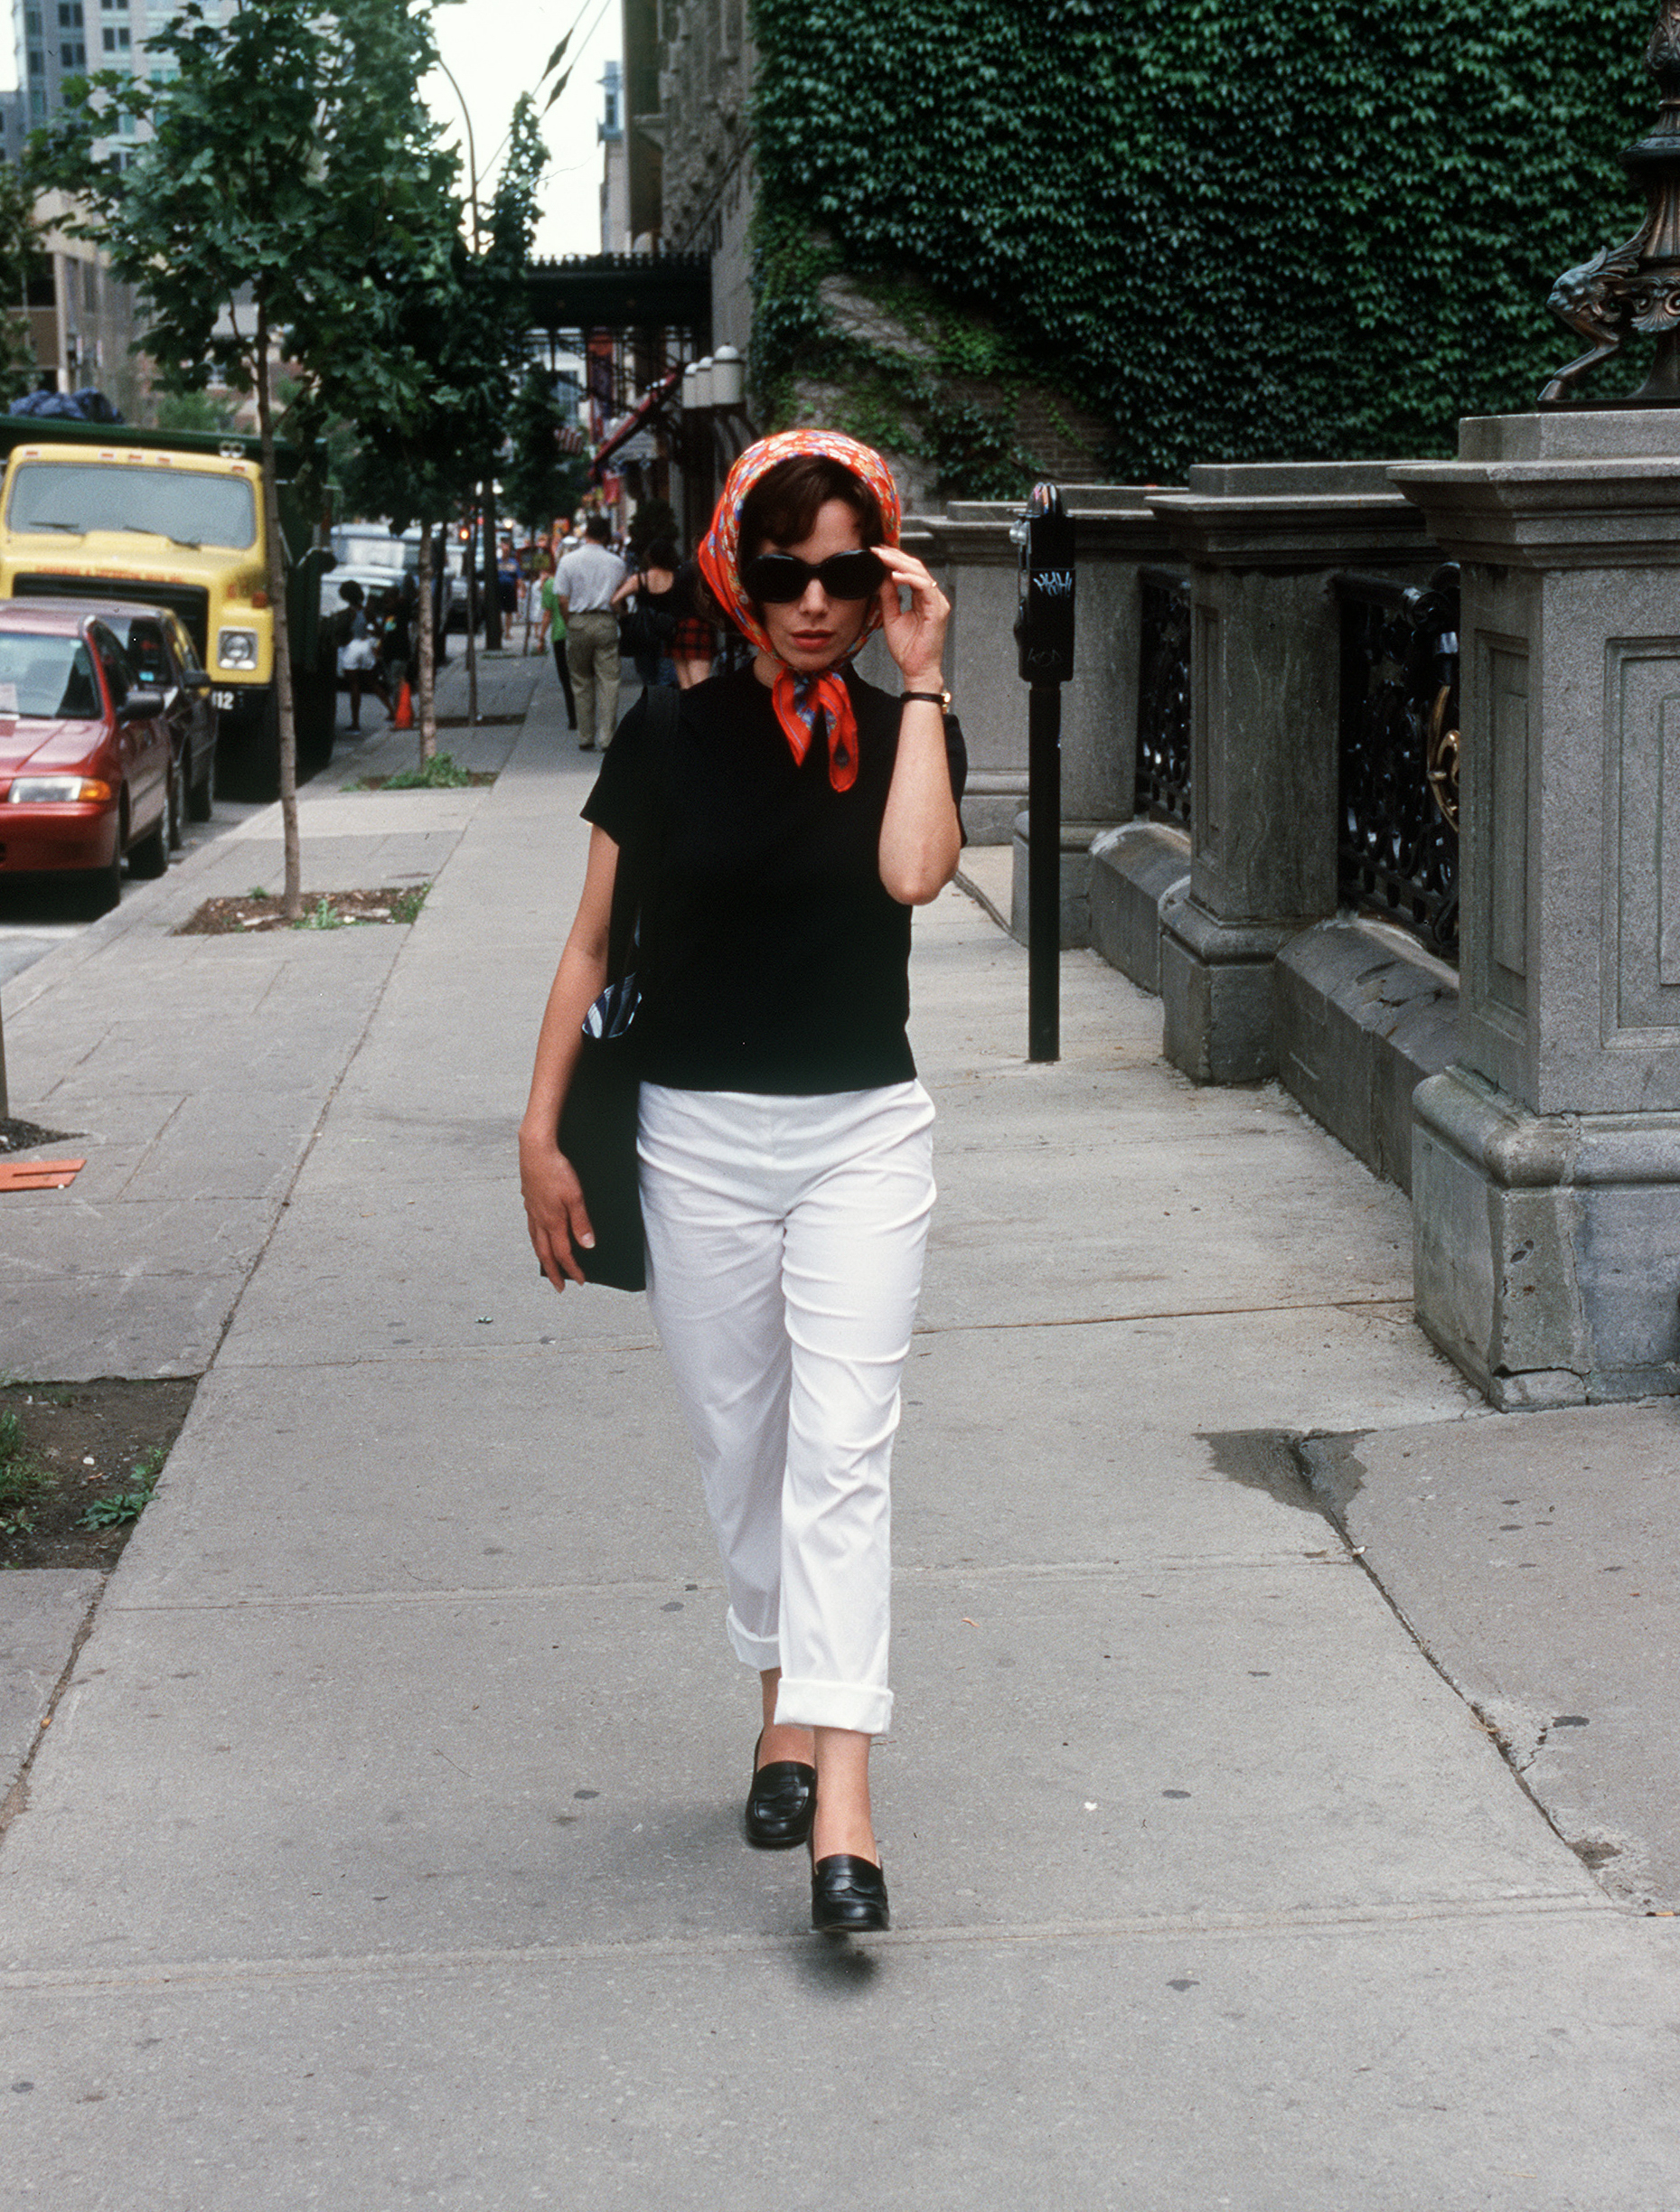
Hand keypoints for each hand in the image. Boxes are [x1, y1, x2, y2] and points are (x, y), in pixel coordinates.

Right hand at [520, 1132, 593, 1290]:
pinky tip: (538, 1235)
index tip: (580, 1281)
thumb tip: (587, 1246)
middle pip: (545, 1253)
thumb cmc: (556, 1170)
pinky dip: (536, 1239)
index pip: (563, 1253)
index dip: (572, 1269)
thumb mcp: (575, 1197)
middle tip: (559, 1286)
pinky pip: (532, 1227)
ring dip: (543, 1257)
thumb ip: (581, 1223)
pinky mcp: (529, 1200)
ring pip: (535, 1241)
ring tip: (548, 1266)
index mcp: (552, 1221)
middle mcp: (539, 1219)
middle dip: (553, 1271)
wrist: (535, 1149)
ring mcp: (532, 1210)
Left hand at [872, 543, 947, 689]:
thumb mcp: (891, 617)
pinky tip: (895, 576)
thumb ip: (888, 597)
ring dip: (900, 564)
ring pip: (921, 573)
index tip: (877, 552)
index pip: (911, 572)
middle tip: (878, 549)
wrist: (917, 670)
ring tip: (883, 558)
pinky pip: (925, 587)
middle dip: (896, 556)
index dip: (895, 560)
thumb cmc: (907, 650)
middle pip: (916, 568)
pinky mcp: (938, 610)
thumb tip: (881, 577)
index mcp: (923, 599)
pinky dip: (910, 579)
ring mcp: (938, 603)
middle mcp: (932, 598)